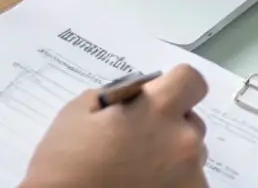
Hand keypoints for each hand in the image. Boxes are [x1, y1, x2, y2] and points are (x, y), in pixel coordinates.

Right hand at [22, 65, 209, 187]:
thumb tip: (140, 97)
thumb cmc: (66, 161)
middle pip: (191, 120)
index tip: (156, 98)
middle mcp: (184, 141)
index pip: (191, 80)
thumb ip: (119, 95)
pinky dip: (170, 183)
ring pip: (190, 154)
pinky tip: (141, 186)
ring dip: (171, 156)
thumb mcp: (80, 110)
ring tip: (135, 169)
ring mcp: (191, 177)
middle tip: (135, 140)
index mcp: (158, 110)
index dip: (174, 85)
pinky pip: (188, 182)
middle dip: (168, 125)